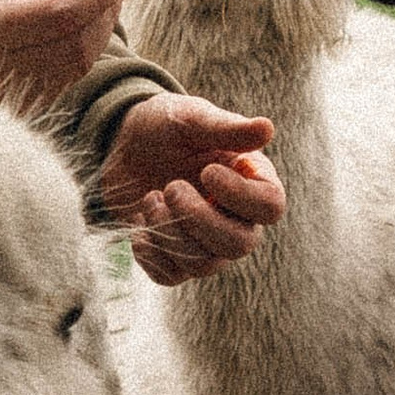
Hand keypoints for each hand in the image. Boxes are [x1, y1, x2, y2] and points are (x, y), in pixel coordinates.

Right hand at [0, 0, 129, 107]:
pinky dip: (86, 46)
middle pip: (73, 42)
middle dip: (102, 11)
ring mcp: (7, 90)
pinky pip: (72, 74)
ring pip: (79, 61)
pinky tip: (78, 24)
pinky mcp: (24, 102)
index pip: (58, 15)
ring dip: (99, 29)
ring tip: (94, 0)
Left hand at [97, 92, 283, 285]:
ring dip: (170, 231)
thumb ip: (226, 128)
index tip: (208, 171)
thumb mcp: (190, 118)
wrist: (123, 145)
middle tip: (170, 187)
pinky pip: (171, 276)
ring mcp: (205, 242)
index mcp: (250, 180)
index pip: (270, 207)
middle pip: (240, 244)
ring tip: (150, 198)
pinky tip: (139, 225)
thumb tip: (266, 128)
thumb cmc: (165, 126)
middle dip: (199, 219)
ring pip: (203, 265)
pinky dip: (151, 252)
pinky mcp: (174, 258)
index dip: (241, 197)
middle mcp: (235, 218)